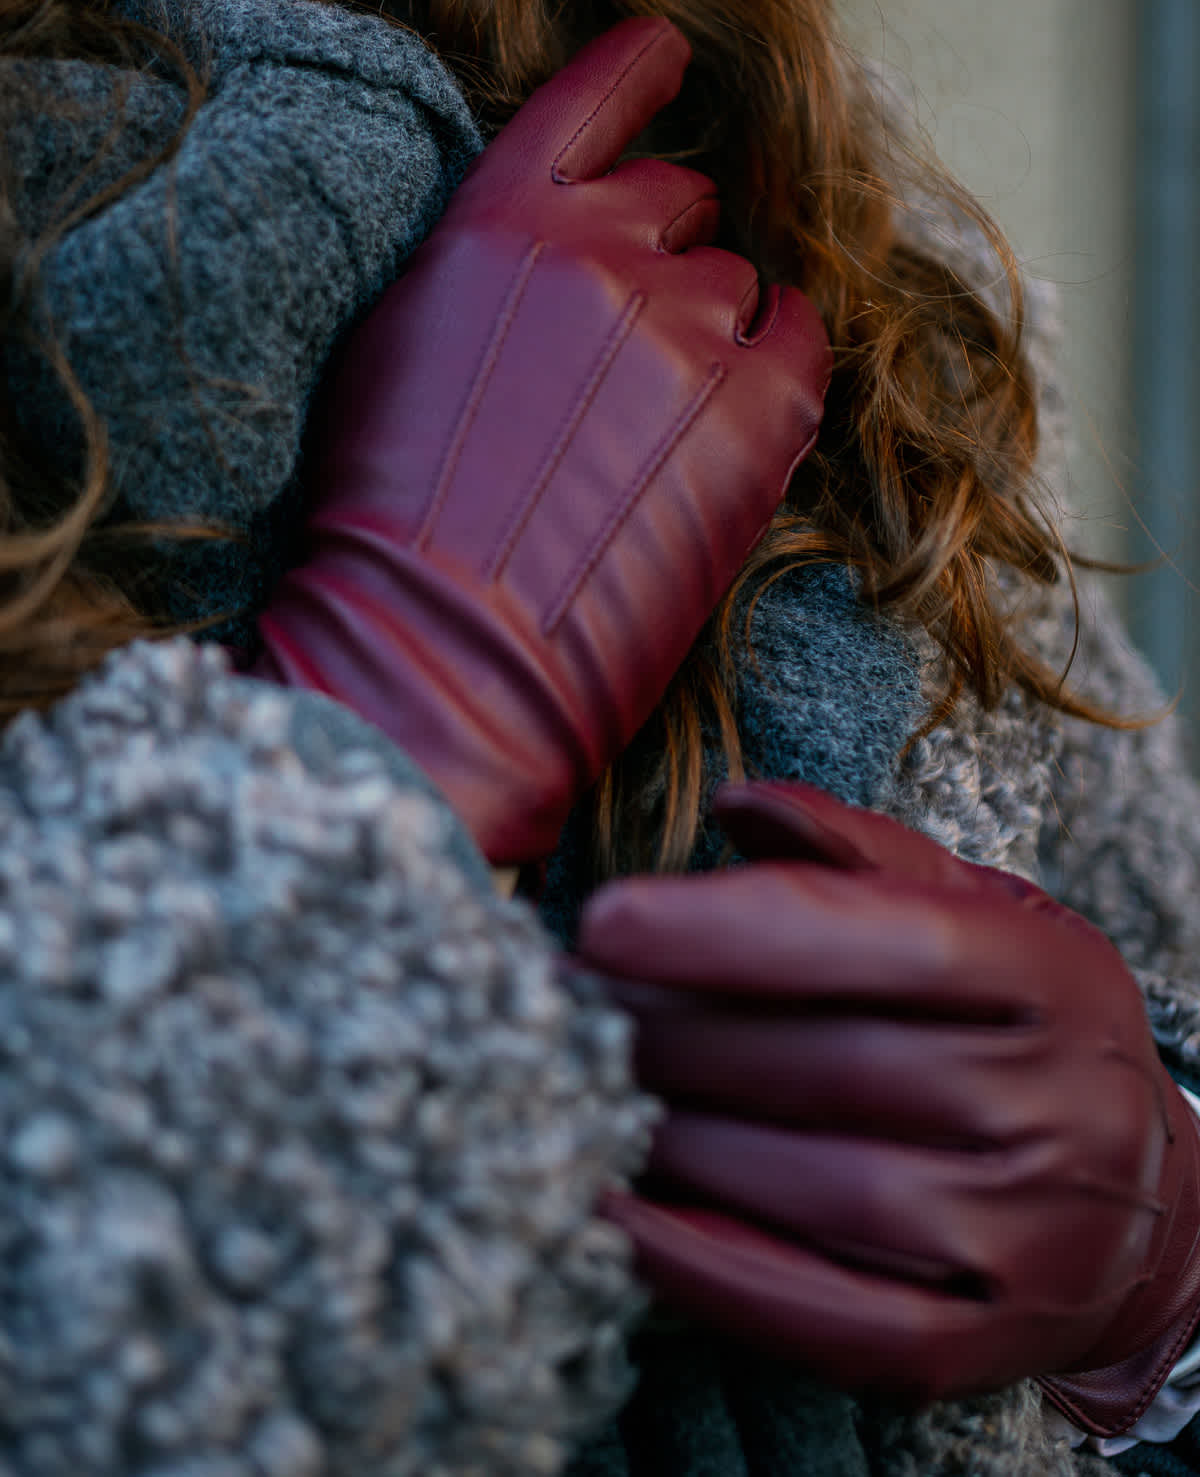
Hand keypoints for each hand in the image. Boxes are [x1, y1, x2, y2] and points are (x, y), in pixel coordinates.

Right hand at [251, 19, 829, 864]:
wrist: (445, 653)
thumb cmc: (390, 526)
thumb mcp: (396, 351)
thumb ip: (483, 271)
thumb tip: (544, 253)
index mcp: (505, 223)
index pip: (594, 104)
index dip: (640, 71)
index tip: (668, 54)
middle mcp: (608, 252)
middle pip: (680, 203)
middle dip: (661, 250)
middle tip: (632, 340)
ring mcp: (692, 330)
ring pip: (737, 281)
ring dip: (711, 324)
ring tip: (661, 416)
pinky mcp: (760, 415)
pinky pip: (802, 335)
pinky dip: (783, 349)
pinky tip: (755, 385)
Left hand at [578, 781, 1199, 1434]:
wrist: (1149, 1208)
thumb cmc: (1023, 1031)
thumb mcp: (978, 915)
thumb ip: (858, 854)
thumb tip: (736, 803)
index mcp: (1051, 977)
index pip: (890, 940)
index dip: (737, 928)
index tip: (606, 922)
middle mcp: (1062, 1105)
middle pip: (840, 1066)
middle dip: (680, 1035)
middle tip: (570, 1009)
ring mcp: (1032, 1236)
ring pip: (828, 1191)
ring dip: (683, 1143)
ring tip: (582, 1095)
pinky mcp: (981, 1342)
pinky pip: (830, 1317)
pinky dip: (709, 1270)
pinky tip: (617, 1220)